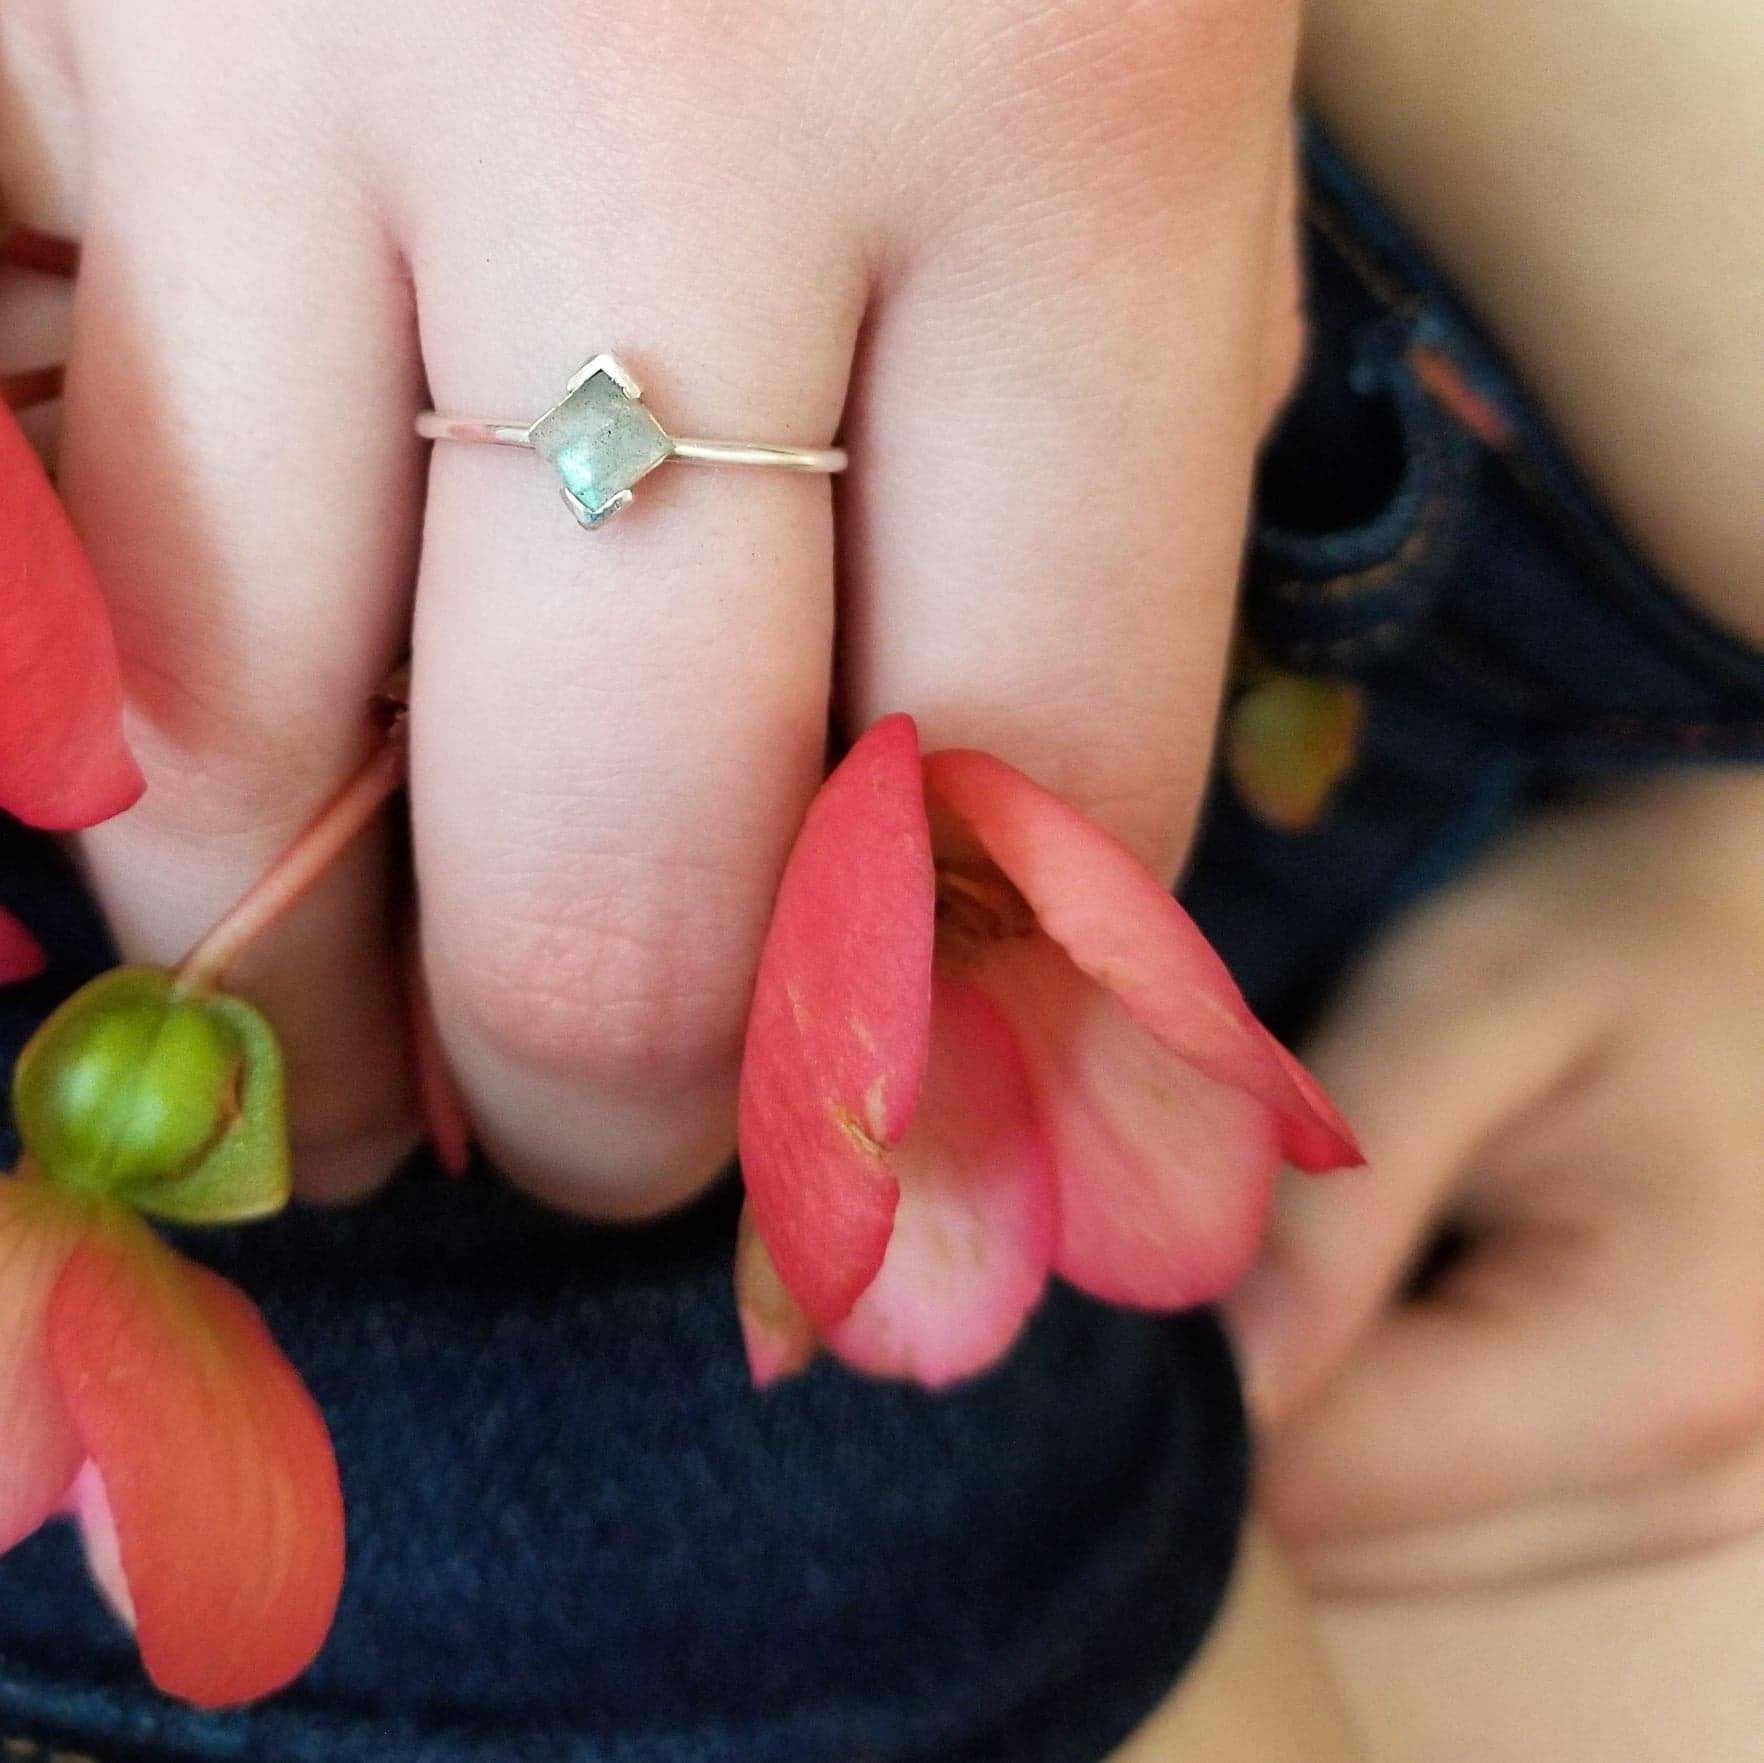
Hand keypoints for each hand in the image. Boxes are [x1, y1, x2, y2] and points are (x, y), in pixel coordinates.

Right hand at [0, 0, 1300, 1211]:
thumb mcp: (1137, 133)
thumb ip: (1076, 523)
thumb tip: (969, 941)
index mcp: (1058, 126)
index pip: (1025, 787)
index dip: (949, 1034)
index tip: (883, 1126)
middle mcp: (673, 98)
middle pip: (613, 872)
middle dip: (617, 1101)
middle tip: (615, 1146)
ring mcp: (286, 46)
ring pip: (231, 755)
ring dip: (311, 990)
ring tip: (376, 1069)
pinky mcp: (17, 28)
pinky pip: (24, 560)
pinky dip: (109, 755)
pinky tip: (199, 812)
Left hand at [1227, 767, 1763, 1588]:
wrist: (1748, 929)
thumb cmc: (1612, 931)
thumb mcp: (1464, 1003)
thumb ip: (1338, 1196)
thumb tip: (1219, 1390)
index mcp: (1648, 1365)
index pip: (1316, 1481)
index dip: (1182, 1379)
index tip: (1124, 1253)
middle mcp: (1685, 1486)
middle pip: (1343, 1538)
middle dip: (1228, 1403)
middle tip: (1187, 1232)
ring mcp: (1674, 1505)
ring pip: (1378, 1540)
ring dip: (1290, 1414)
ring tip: (1285, 1243)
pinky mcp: (1640, 1486)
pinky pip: (1433, 1511)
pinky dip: (1359, 1416)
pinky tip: (1356, 1290)